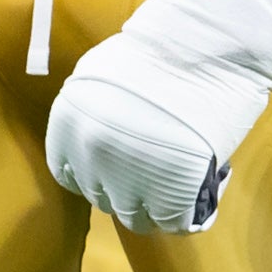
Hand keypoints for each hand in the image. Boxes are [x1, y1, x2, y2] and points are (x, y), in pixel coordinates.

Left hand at [47, 37, 254, 234]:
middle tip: (156, 165)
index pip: (70, 175)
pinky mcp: (171, 197)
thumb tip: (101, 145)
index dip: (96, 172)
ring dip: (156, 202)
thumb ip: (92, 117)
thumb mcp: (100, 80)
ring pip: (137, 219)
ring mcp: (130, 180)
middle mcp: (90, 156)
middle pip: (104, 198)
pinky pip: (174, 224)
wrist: (203, 48)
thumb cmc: (156, 53)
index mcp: (67, 126)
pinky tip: (198, 189)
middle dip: (127, 185)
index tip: (119, 164)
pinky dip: (186, 212)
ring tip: (179, 178)